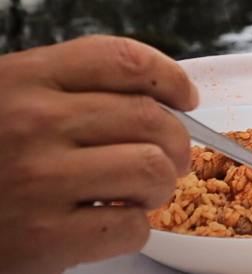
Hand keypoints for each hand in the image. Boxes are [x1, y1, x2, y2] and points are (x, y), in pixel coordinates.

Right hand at [0, 36, 196, 273]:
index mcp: (26, 78)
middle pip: (150, 118)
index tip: (187, 98)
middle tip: (171, 159)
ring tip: (140, 193)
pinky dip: (134, 228)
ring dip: (159, 186)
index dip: (170, 78)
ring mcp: (39, 180)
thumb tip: (164, 101)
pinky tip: (110, 222)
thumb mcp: (9, 99)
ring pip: (151, 169)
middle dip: (177, 143)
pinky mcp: (43, 237)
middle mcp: (33, 122)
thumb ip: (74, 90)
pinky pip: (130, 226)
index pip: (124, 60)